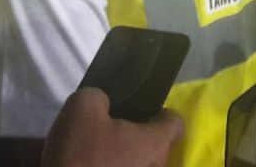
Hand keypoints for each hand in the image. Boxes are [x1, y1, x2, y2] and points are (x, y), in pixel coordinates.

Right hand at [41, 88, 183, 166]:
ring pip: (139, 165)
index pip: (175, 122)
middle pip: (155, 145)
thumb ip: (100, 96)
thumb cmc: (80, 154)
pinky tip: (89, 166)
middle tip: (107, 129)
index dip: (157, 111)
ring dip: (122, 158)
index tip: (136, 109)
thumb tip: (103, 103)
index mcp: (155, 143)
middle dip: (134, 136)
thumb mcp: (82, 108)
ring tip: (95, 152)